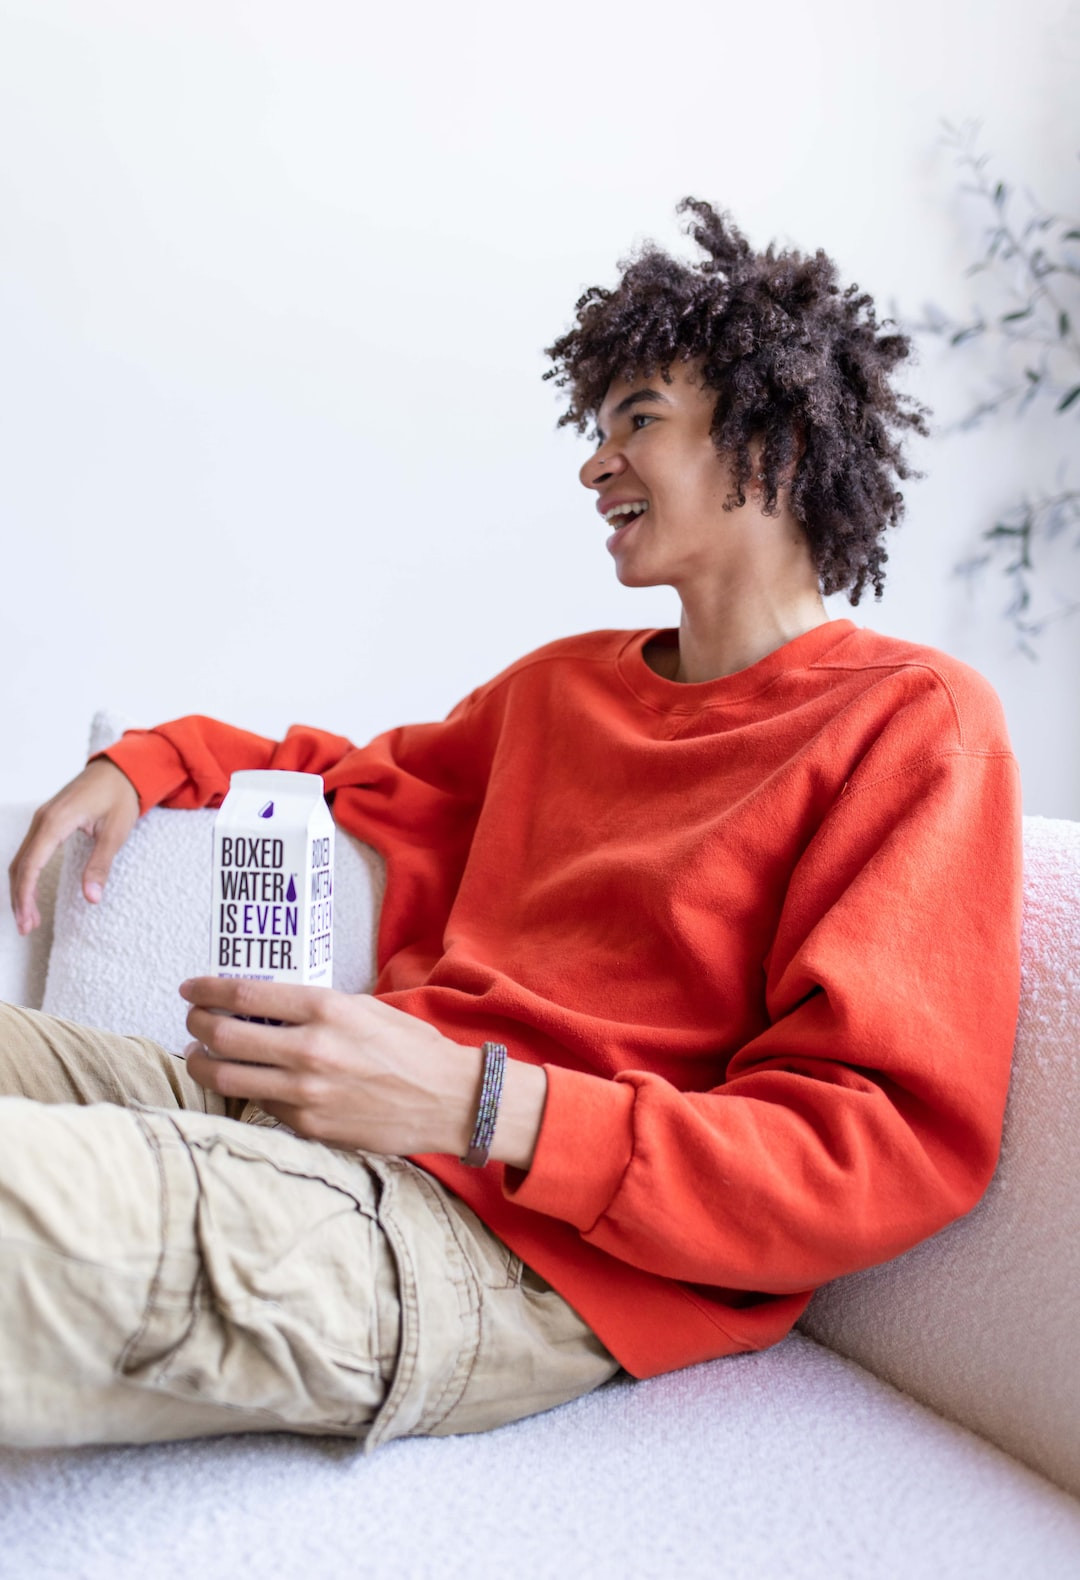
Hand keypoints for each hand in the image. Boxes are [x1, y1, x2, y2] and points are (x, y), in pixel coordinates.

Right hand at [9, 758, 140, 933]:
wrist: (120, 769)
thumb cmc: (120, 797)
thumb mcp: (115, 832)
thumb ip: (101, 865)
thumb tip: (91, 898)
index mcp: (56, 821)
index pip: (31, 864)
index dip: (26, 895)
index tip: (27, 919)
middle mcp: (42, 819)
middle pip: (20, 865)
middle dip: (19, 898)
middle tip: (25, 927)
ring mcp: (41, 818)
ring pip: (20, 859)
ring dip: (20, 889)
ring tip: (28, 918)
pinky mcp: (46, 820)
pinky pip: (28, 850)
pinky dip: (26, 874)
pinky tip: (31, 892)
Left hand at [180, 977, 547, 1166]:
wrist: (447, 1100)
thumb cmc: (409, 1048)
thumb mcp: (362, 1008)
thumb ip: (312, 1007)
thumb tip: (261, 1007)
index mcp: (324, 1009)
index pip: (243, 994)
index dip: (206, 989)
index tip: (189, 989)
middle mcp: (309, 1049)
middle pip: (223, 1035)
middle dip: (196, 1025)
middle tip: (192, 1021)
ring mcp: (305, 1092)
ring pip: (227, 1076)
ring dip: (202, 1063)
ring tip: (199, 1055)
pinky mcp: (308, 1125)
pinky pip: (259, 1104)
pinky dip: (244, 1090)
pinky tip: (244, 1082)